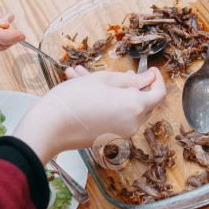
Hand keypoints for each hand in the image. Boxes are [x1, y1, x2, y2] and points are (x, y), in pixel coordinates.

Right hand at [13, 67, 165, 162]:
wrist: (49, 127)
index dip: (157, 80)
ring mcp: (121, 133)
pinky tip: (86, 90)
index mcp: (135, 106)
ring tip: (89, 77)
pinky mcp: (109, 138)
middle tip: (123, 74)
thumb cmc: (74, 100)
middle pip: (144, 102)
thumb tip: (148, 79)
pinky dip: (107, 104)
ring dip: (115, 92)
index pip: (159, 93)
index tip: (151, 70)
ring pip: (126, 108)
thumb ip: (131, 80)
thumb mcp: (104, 80)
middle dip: (134, 86)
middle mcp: (132, 124)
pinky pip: (115, 117)